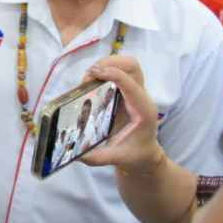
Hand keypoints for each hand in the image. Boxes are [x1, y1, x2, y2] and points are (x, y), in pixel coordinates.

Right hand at [79, 55, 163, 172]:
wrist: (145, 154)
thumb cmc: (135, 155)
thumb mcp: (118, 159)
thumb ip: (98, 157)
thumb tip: (76, 155)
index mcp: (143, 111)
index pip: (131, 84)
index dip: (113, 74)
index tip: (93, 73)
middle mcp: (141, 97)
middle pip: (132, 66)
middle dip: (110, 63)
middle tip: (90, 75)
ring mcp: (135, 92)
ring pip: (127, 65)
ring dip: (107, 64)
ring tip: (89, 78)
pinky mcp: (127, 90)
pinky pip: (119, 70)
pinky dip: (105, 69)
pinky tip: (93, 81)